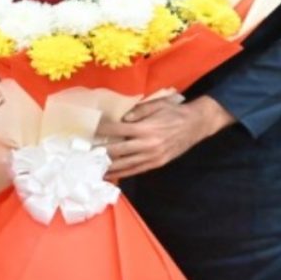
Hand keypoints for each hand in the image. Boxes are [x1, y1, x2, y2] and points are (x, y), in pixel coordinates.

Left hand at [97, 96, 234, 180]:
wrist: (196, 124)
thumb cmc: (175, 112)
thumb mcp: (157, 105)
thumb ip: (139, 111)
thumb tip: (121, 117)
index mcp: (146, 128)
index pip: (117, 129)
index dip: (102, 130)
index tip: (88, 130)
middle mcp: (148, 145)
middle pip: (118, 150)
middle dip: (99, 152)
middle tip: (84, 154)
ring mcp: (152, 157)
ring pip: (125, 165)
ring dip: (108, 167)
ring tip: (93, 169)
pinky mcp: (157, 163)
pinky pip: (136, 170)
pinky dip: (123, 173)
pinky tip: (112, 174)